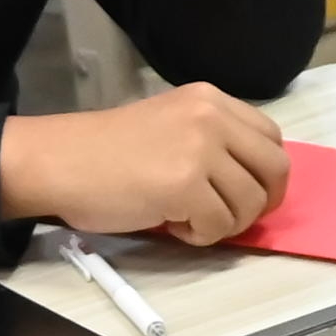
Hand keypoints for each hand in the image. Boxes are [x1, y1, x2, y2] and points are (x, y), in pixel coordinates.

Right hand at [0, 83, 290, 246]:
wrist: (60, 162)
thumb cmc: (106, 152)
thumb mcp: (171, 125)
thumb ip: (212, 142)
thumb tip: (251, 183)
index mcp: (210, 99)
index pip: (272, 138)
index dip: (266, 174)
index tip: (244, 193)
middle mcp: (212, 117)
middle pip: (276, 170)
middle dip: (260, 203)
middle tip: (228, 217)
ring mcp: (201, 149)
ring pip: (251, 203)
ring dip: (224, 223)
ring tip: (186, 218)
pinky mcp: (187, 185)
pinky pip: (220, 226)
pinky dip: (200, 236)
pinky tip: (171, 224)